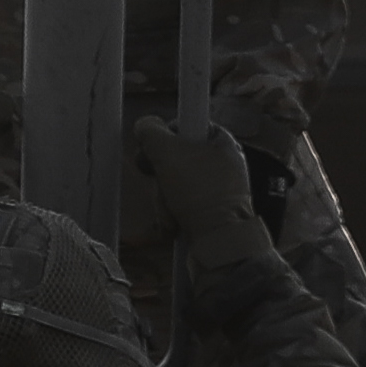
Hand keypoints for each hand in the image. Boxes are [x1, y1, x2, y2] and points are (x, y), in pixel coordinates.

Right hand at [131, 115, 273, 271]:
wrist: (220, 241)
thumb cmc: (202, 194)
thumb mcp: (167, 152)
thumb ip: (150, 131)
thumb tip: (144, 126)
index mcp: (221, 142)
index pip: (184, 125)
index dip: (164, 135)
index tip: (153, 148)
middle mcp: (222, 165)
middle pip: (174, 159)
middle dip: (160, 175)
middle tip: (162, 181)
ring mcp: (216, 191)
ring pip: (173, 185)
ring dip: (163, 198)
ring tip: (171, 209)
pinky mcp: (209, 214)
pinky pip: (179, 206)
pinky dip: (171, 214)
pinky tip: (174, 222)